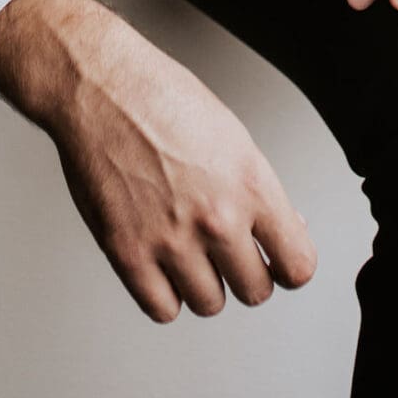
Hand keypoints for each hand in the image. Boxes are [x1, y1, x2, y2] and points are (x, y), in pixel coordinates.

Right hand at [0, 0, 317, 323]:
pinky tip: (160, 263)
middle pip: (256, 292)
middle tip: (229, 254)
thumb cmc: (161, 98)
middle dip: (245, 274)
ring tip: (188, 251)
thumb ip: (259, 190)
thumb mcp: (232, 136)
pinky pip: (163, 309)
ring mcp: (172, 240)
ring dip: (203, 284)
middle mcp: (217, 217)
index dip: (289, 267)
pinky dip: (164, 293)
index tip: (278, 264)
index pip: (298, 265)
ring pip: (210, 305)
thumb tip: (284, 228)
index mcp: (250, 183)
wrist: (99, 88)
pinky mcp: (128, 253)